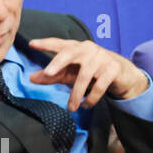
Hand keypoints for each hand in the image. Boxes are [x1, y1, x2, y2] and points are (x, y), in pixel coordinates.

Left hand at [27, 37, 148, 111]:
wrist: (121, 74)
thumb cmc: (90, 72)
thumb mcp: (70, 74)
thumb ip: (51, 76)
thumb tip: (31, 78)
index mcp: (75, 47)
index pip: (58, 44)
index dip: (46, 44)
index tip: (32, 44)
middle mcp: (87, 49)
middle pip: (70, 53)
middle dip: (58, 62)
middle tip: (48, 73)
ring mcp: (101, 57)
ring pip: (84, 76)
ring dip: (76, 94)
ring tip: (71, 108)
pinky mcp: (113, 68)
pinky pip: (99, 85)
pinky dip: (91, 98)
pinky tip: (86, 105)